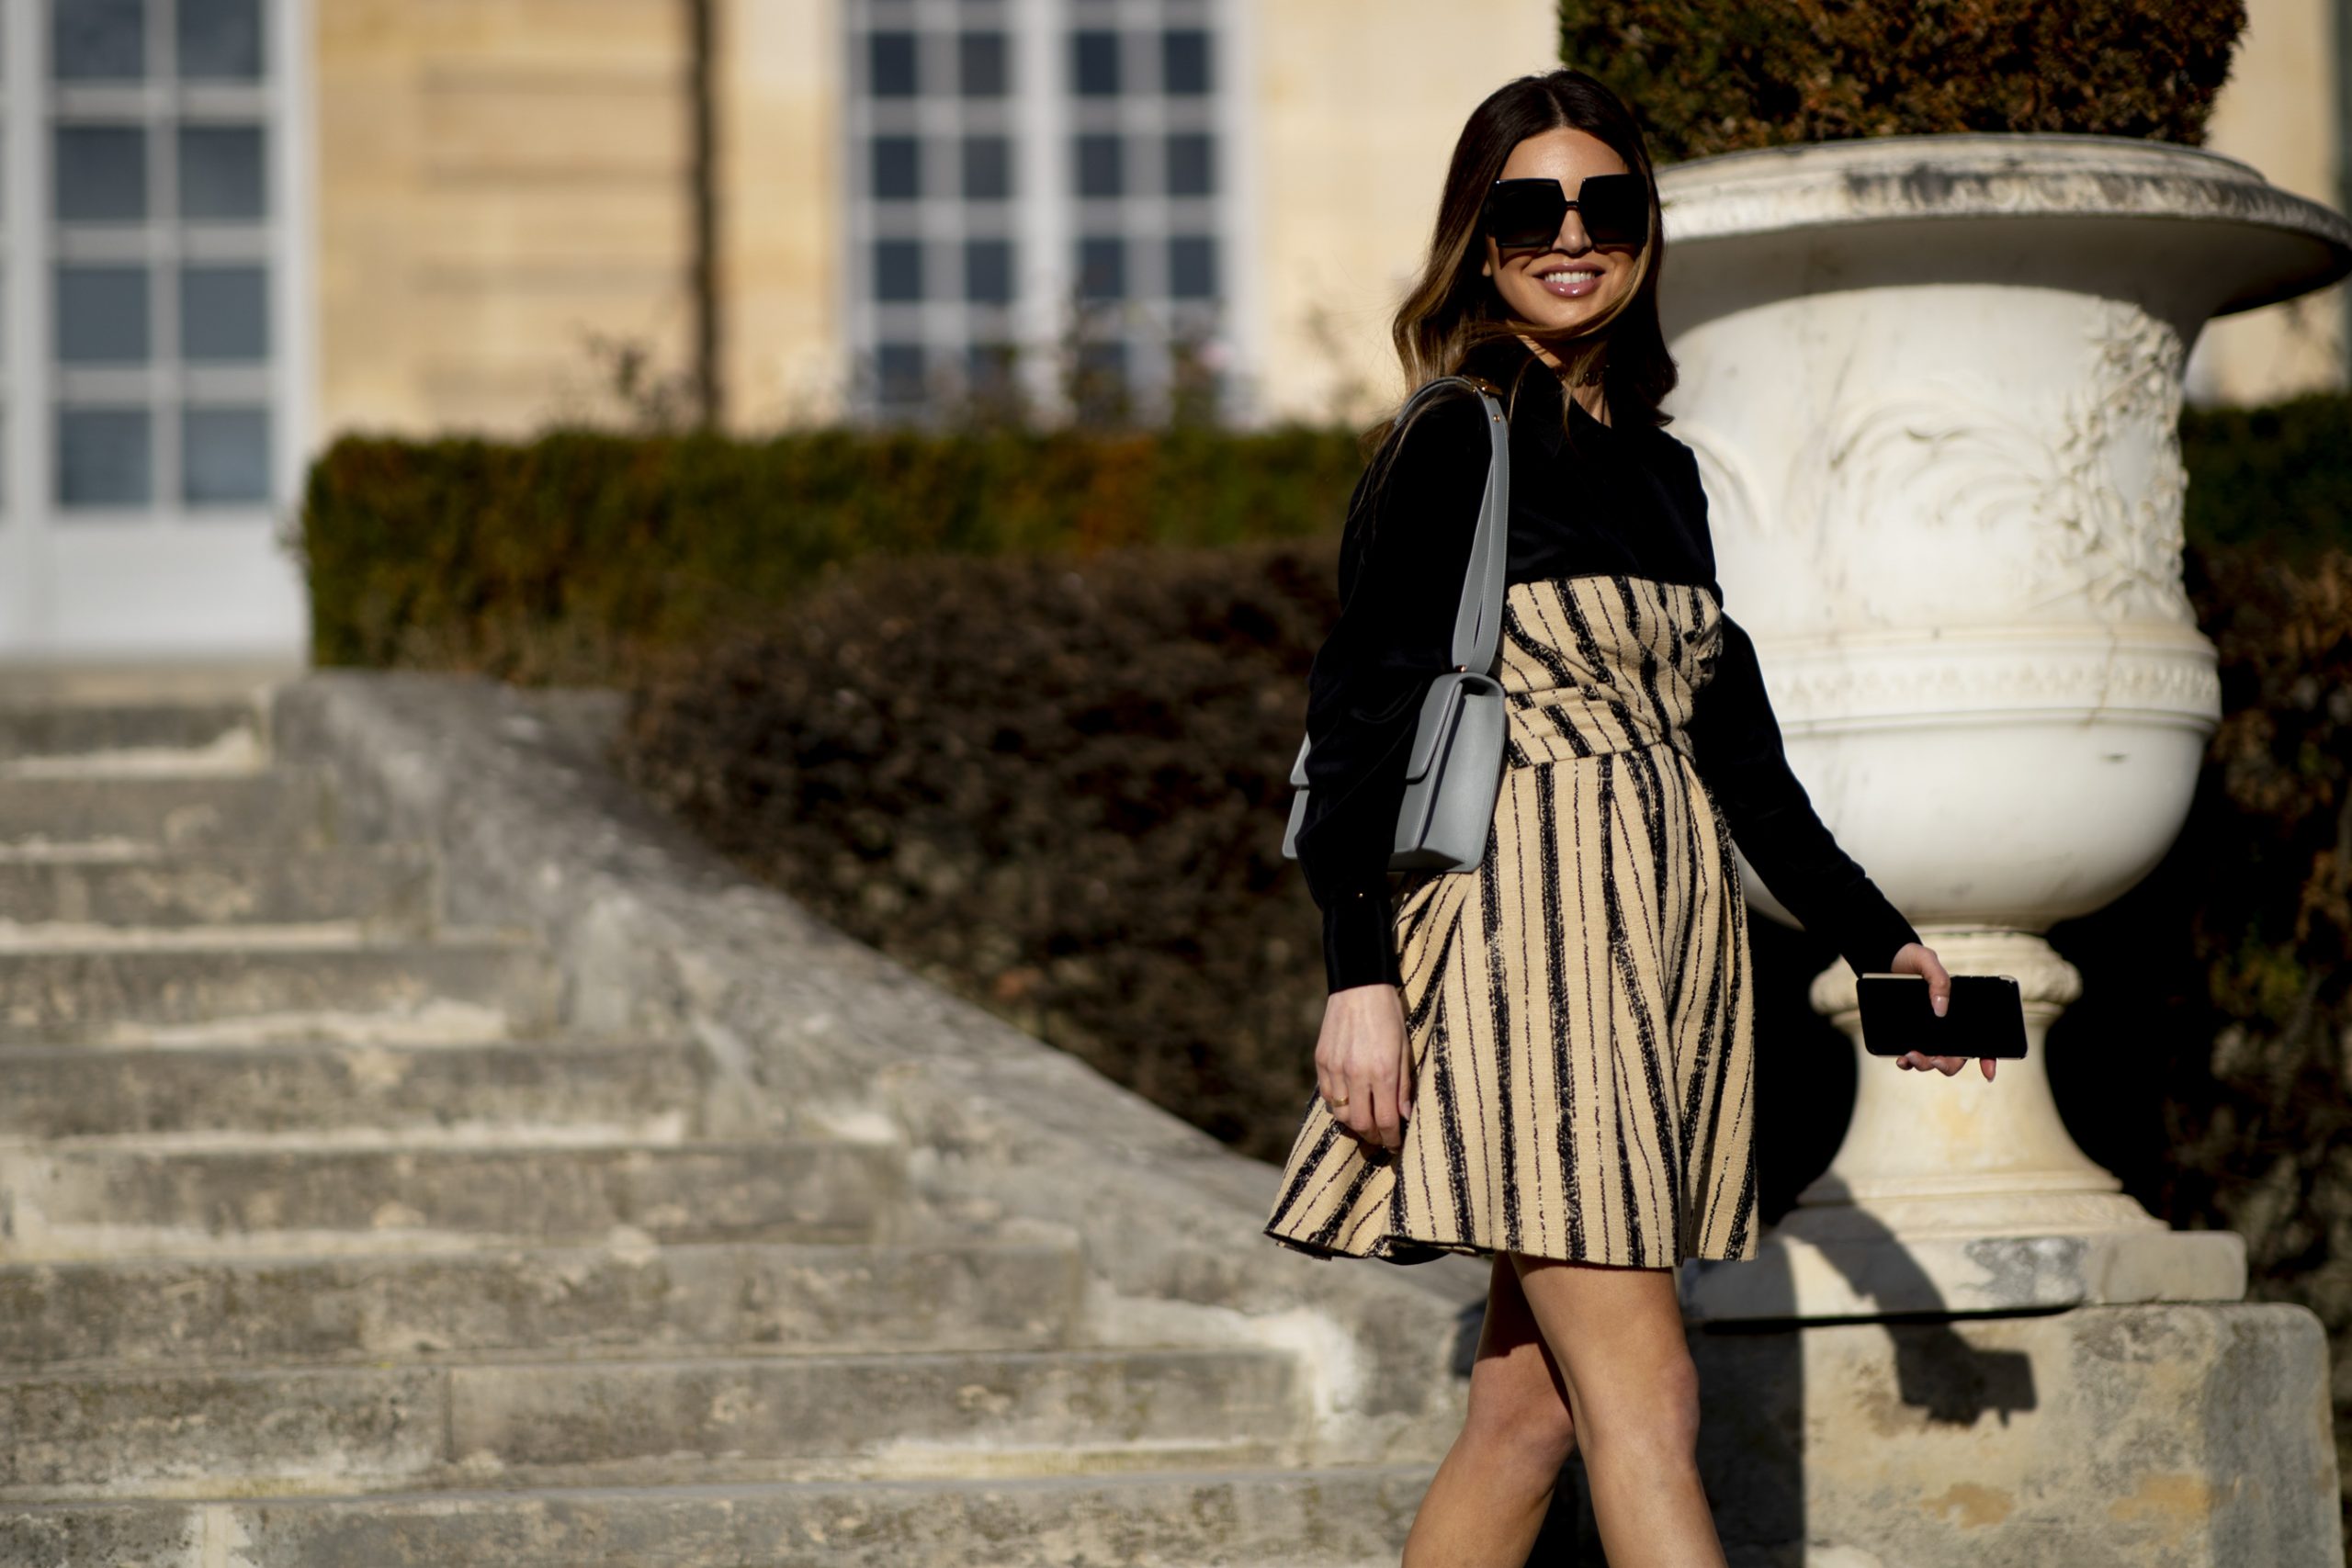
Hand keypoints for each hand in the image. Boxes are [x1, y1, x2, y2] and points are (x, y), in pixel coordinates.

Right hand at [1314, 983, 1414, 1150]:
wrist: (1359, 987)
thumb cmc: (1389, 1016)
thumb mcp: (1405, 1049)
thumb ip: (1404, 1086)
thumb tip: (1405, 1117)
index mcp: (1383, 1071)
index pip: (1387, 1120)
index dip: (1392, 1138)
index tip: (1397, 1143)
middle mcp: (1357, 1073)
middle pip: (1361, 1124)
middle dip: (1373, 1137)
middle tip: (1382, 1138)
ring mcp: (1336, 1068)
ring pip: (1341, 1114)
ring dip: (1355, 1124)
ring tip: (1366, 1122)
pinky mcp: (1321, 1061)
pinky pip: (1328, 1096)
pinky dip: (1339, 1105)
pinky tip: (1350, 1101)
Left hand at [1885, 941, 1995, 1081]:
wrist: (1885, 959)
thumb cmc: (1913, 959)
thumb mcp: (1927, 961)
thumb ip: (1939, 980)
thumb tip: (1941, 1009)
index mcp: (1960, 1013)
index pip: (1981, 1040)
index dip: (1989, 1059)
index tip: (1988, 1072)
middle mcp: (1946, 1028)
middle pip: (1955, 1058)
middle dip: (1947, 1065)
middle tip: (1934, 1060)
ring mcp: (1927, 1034)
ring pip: (1933, 1060)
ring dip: (1924, 1065)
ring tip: (1910, 1056)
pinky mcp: (1908, 1035)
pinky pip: (1911, 1057)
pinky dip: (1907, 1063)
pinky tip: (1901, 1059)